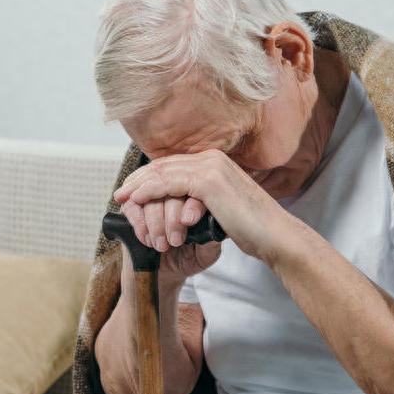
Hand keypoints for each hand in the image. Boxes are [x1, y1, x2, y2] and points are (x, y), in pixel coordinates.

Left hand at [114, 149, 286, 263]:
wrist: (273, 235)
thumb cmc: (253, 228)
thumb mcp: (224, 208)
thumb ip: (204, 200)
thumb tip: (184, 207)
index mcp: (216, 162)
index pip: (173, 165)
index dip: (149, 176)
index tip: (132, 190)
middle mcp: (212, 158)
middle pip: (164, 165)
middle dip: (138, 179)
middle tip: (120, 194)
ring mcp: (210, 167)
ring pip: (163, 173)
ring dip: (139, 187)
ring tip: (123, 199)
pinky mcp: (207, 181)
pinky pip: (168, 184)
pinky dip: (149, 192)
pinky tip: (136, 200)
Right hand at [116, 194, 221, 283]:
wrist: (165, 271)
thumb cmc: (189, 259)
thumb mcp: (206, 255)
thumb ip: (211, 241)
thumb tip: (211, 226)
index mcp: (199, 199)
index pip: (198, 192)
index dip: (193, 206)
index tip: (189, 221)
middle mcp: (177, 192)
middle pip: (172, 191)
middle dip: (172, 219)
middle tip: (175, 242)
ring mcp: (154, 196)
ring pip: (151, 198)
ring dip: (155, 224)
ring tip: (161, 246)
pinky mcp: (134, 204)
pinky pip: (132, 206)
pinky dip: (140, 224)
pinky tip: (147, 239)